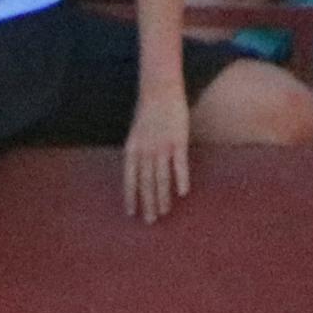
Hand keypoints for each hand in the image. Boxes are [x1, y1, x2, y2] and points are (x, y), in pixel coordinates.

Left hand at [121, 76, 190, 221]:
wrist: (159, 91)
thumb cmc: (147, 112)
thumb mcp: (135, 134)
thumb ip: (136, 152)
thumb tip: (137, 169)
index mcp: (131, 151)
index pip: (130, 180)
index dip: (130, 197)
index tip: (131, 213)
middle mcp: (145, 152)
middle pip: (146, 183)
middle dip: (147, 204)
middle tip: (150, 221)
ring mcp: (162, 147)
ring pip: (161, 178)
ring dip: (162, 197)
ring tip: (163, 213)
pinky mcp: (178, 140)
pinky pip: (180, 164)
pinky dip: (181, 179)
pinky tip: (182, 193)